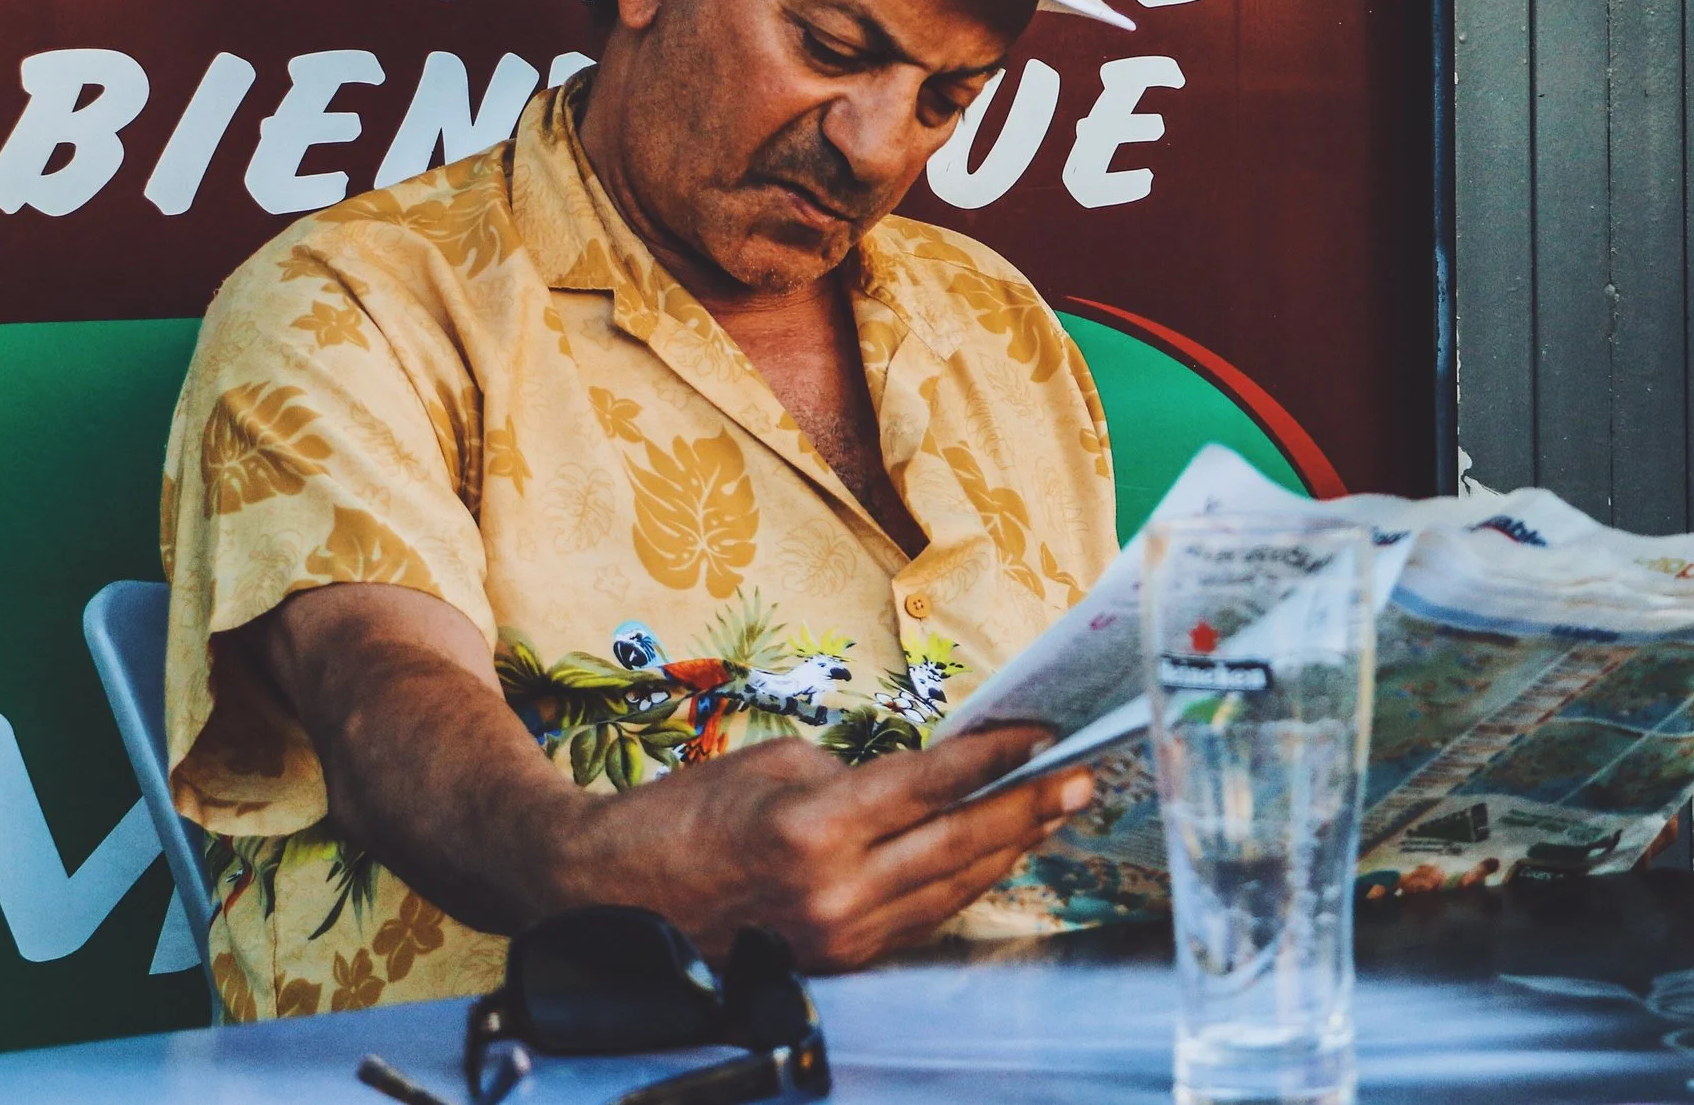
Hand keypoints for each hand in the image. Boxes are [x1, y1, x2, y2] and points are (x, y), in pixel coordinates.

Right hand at [591, 723, 1093, 969]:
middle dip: (1030, 808)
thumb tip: (924, 782)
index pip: (931, 788)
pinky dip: (962, 882)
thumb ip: (855, 777)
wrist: (609, 897)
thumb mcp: (774, 767)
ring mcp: (838, 936)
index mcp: (813, 830)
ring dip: (1008, 847)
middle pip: (958, 845)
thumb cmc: (684, 816)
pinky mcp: (838, 960)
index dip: (996, 760)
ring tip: (1056, 810)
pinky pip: (920, 916)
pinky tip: (994, 853)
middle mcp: (833, 893)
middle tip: (1083, 776)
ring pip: (949, 888)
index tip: (1044, 733)